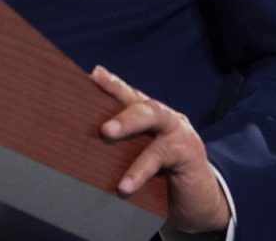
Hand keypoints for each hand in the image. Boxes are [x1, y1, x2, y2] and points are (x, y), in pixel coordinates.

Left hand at [92, 65, 230, 235]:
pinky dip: (139, 171)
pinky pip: (160, 157)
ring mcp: (178, 131)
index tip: (92, 75)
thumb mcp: (138, 156)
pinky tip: (124, 186)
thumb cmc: (161, 176)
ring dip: (128, 124)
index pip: (127, 94)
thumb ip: (118, 145)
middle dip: (117, 96)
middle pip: (140, 102)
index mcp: (148, 114)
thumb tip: (76, 144)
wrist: (199, 200)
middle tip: (96, 108)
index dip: (111, 84)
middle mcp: (163, 116)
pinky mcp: (188, 152)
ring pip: (152, 118)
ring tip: (105, 131)